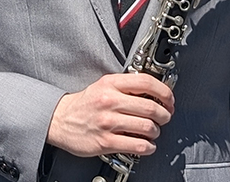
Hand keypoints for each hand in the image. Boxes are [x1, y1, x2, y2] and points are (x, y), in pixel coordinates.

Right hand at [46, 73, 173, 157]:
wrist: (59, 120)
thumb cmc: (84, 105)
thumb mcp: (102, 86)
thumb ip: (126, 86)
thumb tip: (156, 93)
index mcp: (110, 84)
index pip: (146, 83)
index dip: (165, 92)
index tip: (169, 100)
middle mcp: (109, 101)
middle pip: (152, 108)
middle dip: (165, 115)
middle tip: (164, 118)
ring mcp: (107, 122)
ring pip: (148, 128)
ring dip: (156, 132)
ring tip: (152, 131)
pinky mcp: (106, 141)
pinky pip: (139, 145)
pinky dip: (149, 147)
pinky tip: (146, 144)